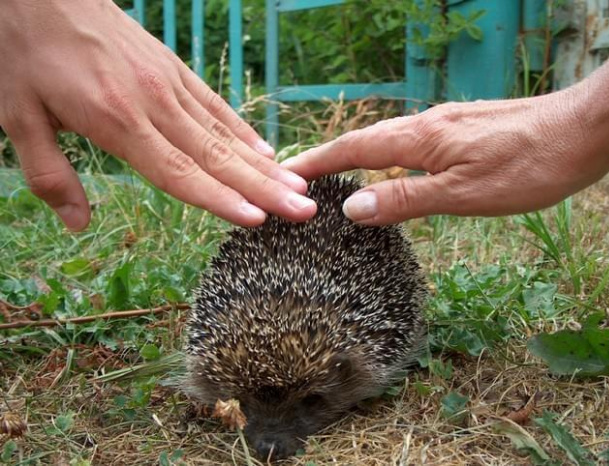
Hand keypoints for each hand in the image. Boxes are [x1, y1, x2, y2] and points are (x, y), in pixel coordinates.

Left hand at [0, 0, 315, 230]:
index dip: (219, 200)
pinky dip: (243, 131)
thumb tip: (77, 224)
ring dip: (264, 165)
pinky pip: (215, 105)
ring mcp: (169, 83)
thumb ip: (50, 173)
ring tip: (299, 187)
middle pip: (217, 156)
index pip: (178, 171)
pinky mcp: (173, 69)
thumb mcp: (15, 114)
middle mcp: (154, 103)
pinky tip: (265, 152)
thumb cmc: (22, 49)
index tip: (258, 220)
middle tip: (304, 210)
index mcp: (116, 120)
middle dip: (264, 188)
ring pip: (225, 133)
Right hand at [283, 58, 608, 224]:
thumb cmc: (529, 165)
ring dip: (354, 157)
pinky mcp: (461, 131)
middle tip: (298, 176)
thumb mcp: (463, 193)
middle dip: (327, 158)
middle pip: (364, 140)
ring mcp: (444, 126)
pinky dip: (384, 157)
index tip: (286, 173)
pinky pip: (408, 143)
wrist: (584, 130)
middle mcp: (426, 125)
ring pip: (386, 141)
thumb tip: (353, 208)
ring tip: (332, 176)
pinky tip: (388, 170)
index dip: (317, 162)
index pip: (353, 149)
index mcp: (420, 139)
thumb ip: (406, 199)